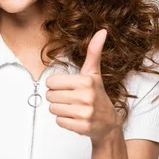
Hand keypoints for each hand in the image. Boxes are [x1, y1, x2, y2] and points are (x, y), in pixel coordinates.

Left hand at [45, 29, 120, 144]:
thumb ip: (94, 52)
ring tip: (74, 108)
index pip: (51, 82)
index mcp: (86, 81)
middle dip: (58, 97)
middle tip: (71, 99)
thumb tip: (102, 31)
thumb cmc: (97, 95)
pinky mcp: (82, 127)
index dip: (57, 85)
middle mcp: (86, 96)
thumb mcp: (94, 73)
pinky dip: (64, 121)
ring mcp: (85, 113)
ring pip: (52, 108)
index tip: (69, 88)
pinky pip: (58, 121)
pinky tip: (76, 118)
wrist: (109, 123)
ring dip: (60, 109)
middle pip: (50, 96)